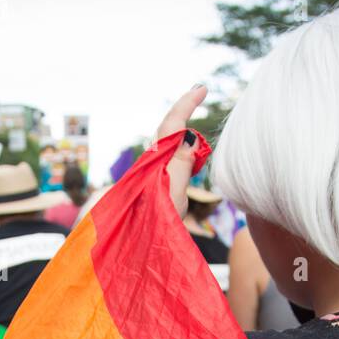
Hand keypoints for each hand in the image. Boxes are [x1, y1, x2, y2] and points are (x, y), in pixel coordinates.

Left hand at [155, 85, 207, 218]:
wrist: (137, 250)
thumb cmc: (155, 224)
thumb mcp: (173, 192)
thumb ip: (180, 163)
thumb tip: (189, 135)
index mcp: (156, 162)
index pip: (172, 125)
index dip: (186, 105)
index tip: (202, 88)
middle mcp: (151, 165)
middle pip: (169, 132)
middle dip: (184, 114)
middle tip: (199, 95)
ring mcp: (151, 176)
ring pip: (168, 147)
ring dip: (182, 134)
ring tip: (196, 124)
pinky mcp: (153, 188)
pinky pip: (168, 162)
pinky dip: (180, 153)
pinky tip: (187, 156)